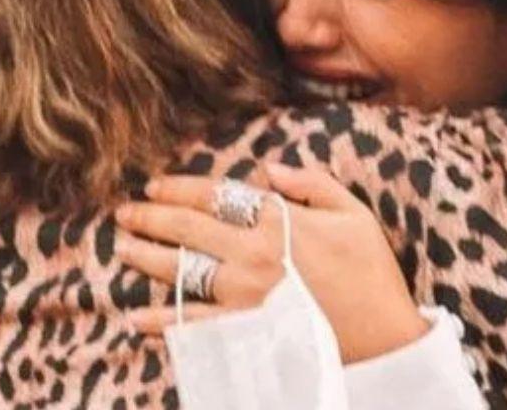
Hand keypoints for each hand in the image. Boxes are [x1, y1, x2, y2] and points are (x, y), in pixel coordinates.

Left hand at [115, 162, 428, 363]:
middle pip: (189, 228)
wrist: (385, 340)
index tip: (155, 185)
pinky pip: (195, 325)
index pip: (217, 195)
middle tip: (124, 212)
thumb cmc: (373, 274)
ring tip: (121, 249)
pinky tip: (135, 317)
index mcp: (279, 221)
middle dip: (151, 217)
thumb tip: (268, 167)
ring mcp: (245, 296)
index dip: (181, 187)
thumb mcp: (353, 214)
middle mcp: (254, 254)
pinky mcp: (245, 331)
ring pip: (183, 270)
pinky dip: (164, 322)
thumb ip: (311, 184)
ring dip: (147, 258)